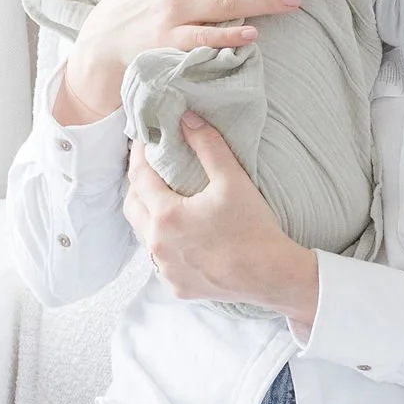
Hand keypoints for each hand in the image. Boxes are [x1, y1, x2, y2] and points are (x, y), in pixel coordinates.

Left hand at [125, 123, 321, 326]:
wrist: (271, 275)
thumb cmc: (254, 228)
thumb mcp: (233, 180)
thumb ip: (207, 145)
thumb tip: (187, 117)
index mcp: (166, 216)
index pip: (139, 176)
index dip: (139, 155)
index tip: (144, 141)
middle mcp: (158, 245)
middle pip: (132, 205)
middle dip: (137, 184)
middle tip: (150, 168)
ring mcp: (165, 269)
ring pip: (143, 235)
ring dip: (148, 214)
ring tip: (163, 198)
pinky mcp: (176, 286)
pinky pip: (159, 260)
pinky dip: (163, 242)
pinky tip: (179, 234)